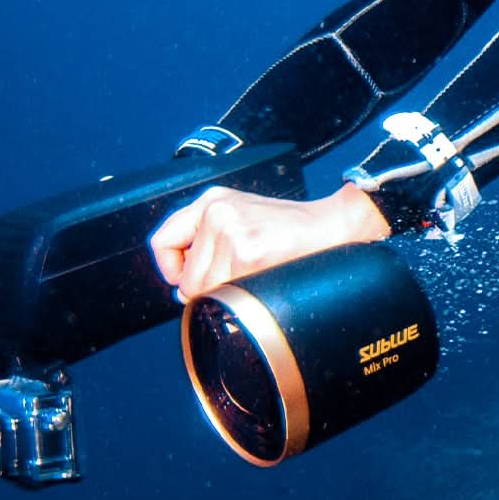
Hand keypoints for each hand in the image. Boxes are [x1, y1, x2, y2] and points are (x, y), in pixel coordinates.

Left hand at [150, 183, 388, 299]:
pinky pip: (225, 293)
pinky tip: (262, 281)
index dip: (172, 270)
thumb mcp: (244, 219)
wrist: (335, 225)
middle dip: (206, 290)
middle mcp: (216, 211)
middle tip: (236, 284)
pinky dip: (242, 298)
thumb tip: (182, 290)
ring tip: (255, 279)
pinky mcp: (247, 251)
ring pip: (203, 289)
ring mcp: (230, 230)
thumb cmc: (296, 228)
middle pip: (184, 275)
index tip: (187, 280)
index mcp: (212, 201)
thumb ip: (210, 244)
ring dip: (227, 295)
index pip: (162, 241)